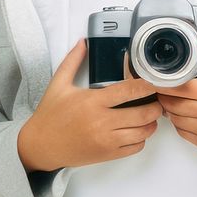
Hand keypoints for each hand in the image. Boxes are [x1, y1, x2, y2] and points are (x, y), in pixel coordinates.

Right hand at [17, 38, 163, 171]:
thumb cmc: (49, 115)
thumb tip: (82, 42)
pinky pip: (135, 147)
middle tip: (156, 100)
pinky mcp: (107, 154)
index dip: (147, 86)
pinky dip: (141, 139)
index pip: (129, 91)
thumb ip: (72, 61)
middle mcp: (102, 122)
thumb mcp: (58, 84)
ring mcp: (106, 140)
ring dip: (151, 123)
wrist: (40, 146)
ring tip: (148, 116)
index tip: (155, 82)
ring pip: (143, 132)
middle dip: (155, 106)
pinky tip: (135, 131)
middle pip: (143, 113)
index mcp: (92, 101)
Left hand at [155, 35, 196, 153]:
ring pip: (176, 119)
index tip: (157, 79)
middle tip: (160, 89)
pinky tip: (181, 114)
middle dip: (164, 97)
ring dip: (169, 110)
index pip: (183, 88)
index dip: (166, 84)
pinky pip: (182, 132)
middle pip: (175, 104)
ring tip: (169, 101)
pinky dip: (177, 123)